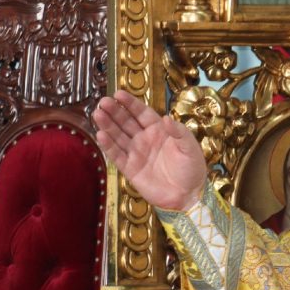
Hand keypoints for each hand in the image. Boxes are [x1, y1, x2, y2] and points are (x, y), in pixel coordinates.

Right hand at [94, 90, 207, 211]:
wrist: (188, 195)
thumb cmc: (192, 169)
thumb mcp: (190, 147)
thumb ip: (179, 132)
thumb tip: (166, 117)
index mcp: (159, 131)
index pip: (142, 113)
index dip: (130, 104)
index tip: (118, 94)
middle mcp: (145, 139)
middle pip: (126, 122)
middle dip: (115, 111)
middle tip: (104, 102)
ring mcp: (136, 153)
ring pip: (118, 136)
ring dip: (108, 125)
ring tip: (98, 114)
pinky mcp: (130, 168)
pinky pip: (117, 155)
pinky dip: (108, 145)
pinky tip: (101, 134)